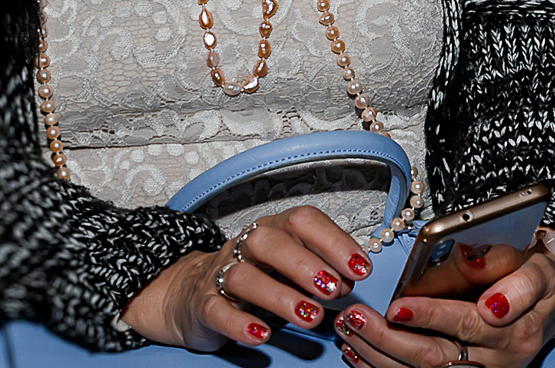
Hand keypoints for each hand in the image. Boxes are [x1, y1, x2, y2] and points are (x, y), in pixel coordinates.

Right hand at [121, 206, 372, 351]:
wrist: (193, 294)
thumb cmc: (257, 278)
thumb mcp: (289, 268)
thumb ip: (321, 270)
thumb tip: (350, 281)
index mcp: (273, 229)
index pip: (302, 220)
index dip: (333, 240)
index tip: (361, 268)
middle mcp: (245, 245)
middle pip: (269, 241)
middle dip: (305, 264)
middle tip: (334, 290)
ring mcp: (221, 274)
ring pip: (244, 276)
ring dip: (280, 296)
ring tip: (311, 316)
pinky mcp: (204, 305)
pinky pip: (217, 310)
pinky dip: (240, 323)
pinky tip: (263, 335)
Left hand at [335, 248, 554, 367]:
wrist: (550, 306)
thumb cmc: (540, 282)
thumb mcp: (542, 272)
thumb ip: (519, 283)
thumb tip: (489, 297)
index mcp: (516, 333)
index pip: (467, 325)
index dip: (430, 316)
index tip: (397, 305)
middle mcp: (496, 362)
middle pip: (434, 357)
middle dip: (388, 339)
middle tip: (357, 317)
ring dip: (378, 355)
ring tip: (349, 328)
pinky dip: (381, 367)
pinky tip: (358, 351)